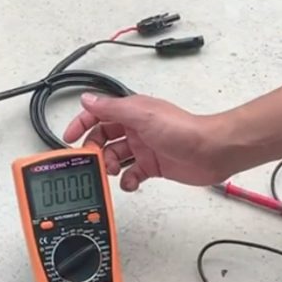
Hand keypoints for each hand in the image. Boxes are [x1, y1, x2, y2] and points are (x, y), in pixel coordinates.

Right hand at [63, 92, 234, 190]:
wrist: (212, 152)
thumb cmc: (184, 130)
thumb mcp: (142, 115)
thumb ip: (112, 108)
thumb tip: (87, 99)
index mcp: (132, 111)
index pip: (98, 114)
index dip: (81, 124)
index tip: (69, 137)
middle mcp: (136, 128)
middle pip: (103, 138)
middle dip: (95, 150)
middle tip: (92, 161)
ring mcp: (144, 147)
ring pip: (115, 157)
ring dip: (109, 166)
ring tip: (111, 172)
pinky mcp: (153, 166)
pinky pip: (131, 174)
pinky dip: (127, 180)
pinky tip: (130, 182)